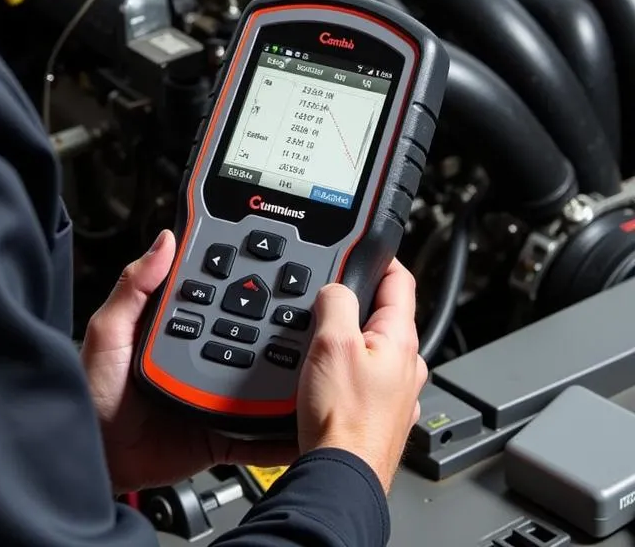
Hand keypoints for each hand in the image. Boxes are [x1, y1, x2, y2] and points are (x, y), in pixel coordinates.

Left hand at [81, 230, 299, 493]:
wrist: (94, 462)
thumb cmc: (90, 394)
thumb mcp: (108, 332)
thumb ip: (134, 287)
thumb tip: (164, 241)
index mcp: (173, 329)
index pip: (213, 296)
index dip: (240, 278)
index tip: (271, 258)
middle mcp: (197, 358)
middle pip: (246, 336)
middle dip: (278, 325)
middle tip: (312, 313)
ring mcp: (211, 396)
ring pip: (259, 380)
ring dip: (288, 373)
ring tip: (318, 361)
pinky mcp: (220, 434)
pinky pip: (256, 433)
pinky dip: (281, 430)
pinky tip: (303, 420)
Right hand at [296, 259, 426, 492]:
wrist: (339, 478)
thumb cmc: (343, 420)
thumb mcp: (331, 343)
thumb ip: (336, 302)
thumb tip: (335, 288)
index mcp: (400, 340)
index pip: (400, 281)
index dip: (381, 258)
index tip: (367, 247)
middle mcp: (405, 366)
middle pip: (382, 315)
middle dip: (355, 301)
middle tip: (326, 295)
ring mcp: (394, 393)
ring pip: (371, 349)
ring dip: (348, 338)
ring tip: (319, 339)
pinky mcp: (378, 415)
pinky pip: (362, 378)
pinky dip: (345, 370)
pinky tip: (323, 378)